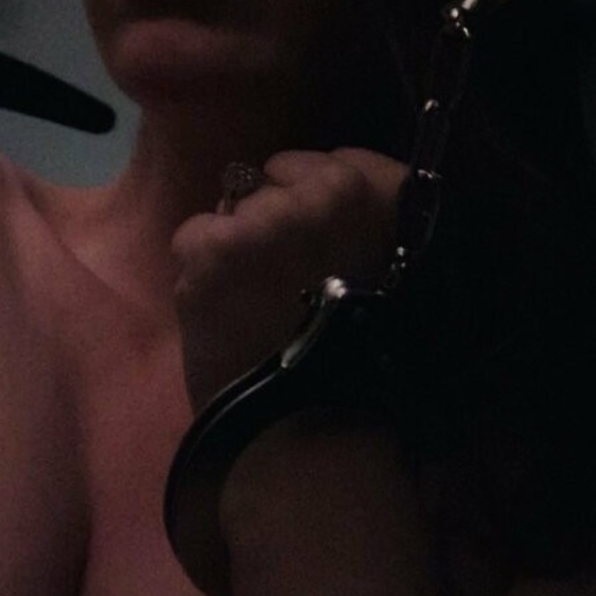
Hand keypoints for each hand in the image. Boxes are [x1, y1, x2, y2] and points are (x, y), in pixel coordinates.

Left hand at [172, 148, 405, 412]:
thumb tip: (337, 214)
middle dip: (276, 220)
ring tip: (255, 304)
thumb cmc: (370, 365)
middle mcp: (331, 192)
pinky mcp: (215, 245)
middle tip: (286, 281)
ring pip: (234, 208)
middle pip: (280, 181)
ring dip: (238, 248)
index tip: (319, 245)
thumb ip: (373, 231)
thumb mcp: (400, 279)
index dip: (319, 204)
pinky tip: (225, 314)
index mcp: (387, 199)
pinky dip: (201, 272)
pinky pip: (195, 236)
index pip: (338, 166)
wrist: (317, 429)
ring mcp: (268, 215)